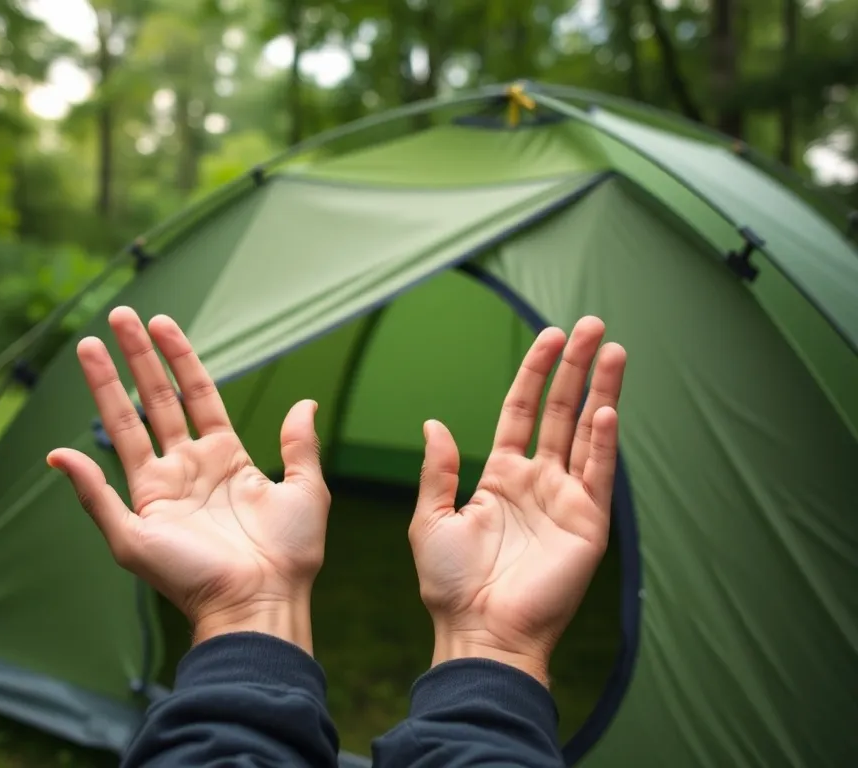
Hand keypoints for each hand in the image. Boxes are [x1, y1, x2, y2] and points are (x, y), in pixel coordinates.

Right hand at [47, 307, 330, 653]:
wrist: (266, 601)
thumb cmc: (290, 553)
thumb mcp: (307, 489)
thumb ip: (300, 445)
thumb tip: (305, 401)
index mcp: (224, 458)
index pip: (196, 395)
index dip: (180, 358)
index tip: (162, 322)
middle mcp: (187, 470)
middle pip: (156, 402)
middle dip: (137, 358)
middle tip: (118, 314)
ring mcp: (159, 496)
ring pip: (124, 431)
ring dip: (105, 389)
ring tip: (86, 346)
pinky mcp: (137, 530)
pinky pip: (100, 501)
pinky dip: (79, 480)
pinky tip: (61, 453)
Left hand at [408, 316, 625, 686]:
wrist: (479, 631)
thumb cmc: (450, 583)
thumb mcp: (431, 519)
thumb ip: (437, 470)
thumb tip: (433, 423)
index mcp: (501, 476)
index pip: (522, 410)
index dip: (535, 373)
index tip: (550, 336)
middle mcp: (538, 481)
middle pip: (561, 411)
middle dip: (577, 367)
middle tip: (594, 326)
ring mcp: (566, 499)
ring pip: (588, 432)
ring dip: (602, 390)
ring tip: (614, 349)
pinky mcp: (588, 524)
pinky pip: (599, 474)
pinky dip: (604, 442)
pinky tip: (606, 408)